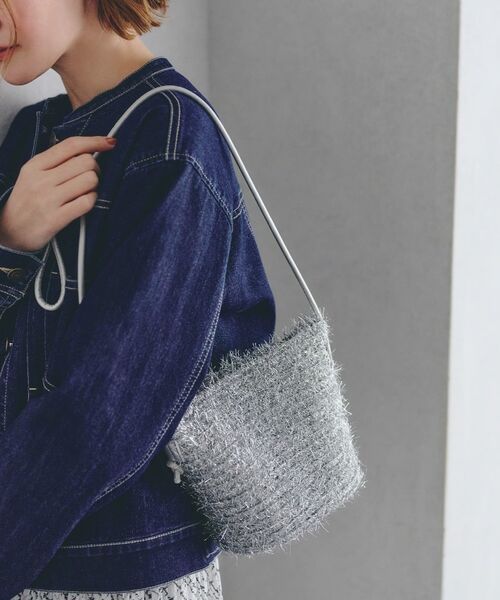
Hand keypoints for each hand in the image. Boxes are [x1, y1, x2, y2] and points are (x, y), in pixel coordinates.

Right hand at [0, 136, 116, 253]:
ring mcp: (49, 199)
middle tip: (90, 178)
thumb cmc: (27, 201)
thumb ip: (56, 161)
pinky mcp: (56, 219)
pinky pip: (87, 202)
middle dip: (96, 169)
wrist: (10, 232)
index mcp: (35, 165)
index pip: (71, 145)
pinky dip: (91, 201)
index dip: (95, 141)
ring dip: (94, 186)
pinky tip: (83, 203)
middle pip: (86, 162)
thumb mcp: (33, 174)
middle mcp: (41, 180)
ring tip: (85, 192)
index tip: (109, 142)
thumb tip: (88, 150)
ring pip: (90, 180)